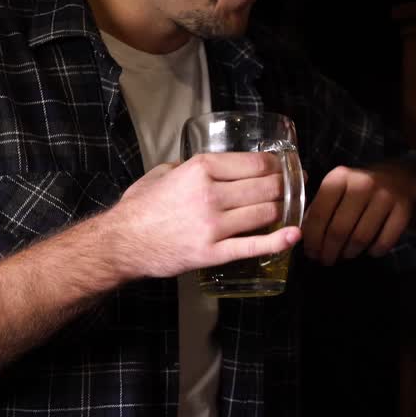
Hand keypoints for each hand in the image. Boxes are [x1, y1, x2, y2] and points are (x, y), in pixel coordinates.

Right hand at [105, 152, 300, 279]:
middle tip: (292, 188)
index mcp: (201, 169)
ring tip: (285, 208)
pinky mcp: (213, 252)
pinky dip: (278, 241)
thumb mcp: (165, 172)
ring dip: (281, 210)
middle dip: (284, 186)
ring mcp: (213, 225)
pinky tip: (293, 235)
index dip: (278, 166)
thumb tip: (220, 166)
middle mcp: (211, 194)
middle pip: (266, 187)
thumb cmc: (141, 206)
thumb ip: (194, 166)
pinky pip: (253, 246)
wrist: (122, 242)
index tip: (286, 168)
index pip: (256, 164)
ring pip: (265, 213)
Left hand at [301, 161, 415, 264]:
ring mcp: (385, 196)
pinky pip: (384, 241)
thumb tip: (303, 236)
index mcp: (339, 177)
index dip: (312, 239)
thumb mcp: (337, 188)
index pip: (319, 214)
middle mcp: (362, 184)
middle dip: (329, 251)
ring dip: (349, 253)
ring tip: (345, 255)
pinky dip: (374, 251)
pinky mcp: (403, 210)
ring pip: (361, 238)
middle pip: (339, 229)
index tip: (310, 254)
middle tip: (326, 261)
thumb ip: (320, 207)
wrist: (401, 177)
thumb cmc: (360, 187)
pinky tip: (369, 251)